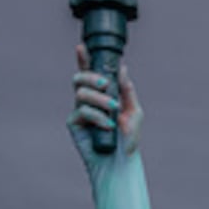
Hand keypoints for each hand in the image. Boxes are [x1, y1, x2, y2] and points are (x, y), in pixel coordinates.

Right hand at [67, 44, 142, 167]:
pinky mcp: (74, 123)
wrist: (121, 161)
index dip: (84, 59)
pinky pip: (82, 111)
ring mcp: (80, 111)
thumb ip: (127, 90)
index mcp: (102, 95)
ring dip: (99, 99)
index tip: (81, 47)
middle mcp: (89, 101)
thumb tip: (122, 68)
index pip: (90, 73)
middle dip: (91, 76)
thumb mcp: (134, 112)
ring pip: (81, 93)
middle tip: (105, 84)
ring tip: (113, 110)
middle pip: (80, 78)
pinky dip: (97, 116)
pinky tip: (108, 126)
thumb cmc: (128, 140)